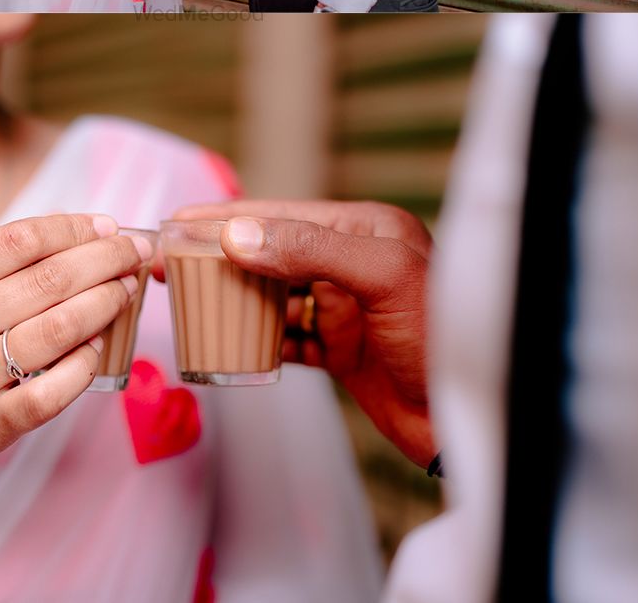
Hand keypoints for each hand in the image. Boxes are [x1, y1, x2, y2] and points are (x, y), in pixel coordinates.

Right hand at [0, 215, 150, 502]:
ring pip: (59, 330)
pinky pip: (54, 390)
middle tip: (135, 251)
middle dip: (105, 260)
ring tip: (127, 289)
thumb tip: (76, 238)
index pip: (20, 240)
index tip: (108, 226)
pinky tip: (100, 346)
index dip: (74, 228)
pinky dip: (86, 364)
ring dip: (105, 304)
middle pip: (49, 280)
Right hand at [165, 199, 434, 467]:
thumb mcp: (383, 276)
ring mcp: (345, 306)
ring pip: (272, 294)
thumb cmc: (442, 336)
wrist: (469, 423)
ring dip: (231, 296)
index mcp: (366, 229)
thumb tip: (239, 234)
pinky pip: (285, 337)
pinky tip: (227, 342)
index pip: (282, 213)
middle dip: (218, 254)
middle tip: (168, 259)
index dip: (227, 216)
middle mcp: (353, 262)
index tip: (178, 219)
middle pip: (269, 251)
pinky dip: (255, 339)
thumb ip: (311, 248)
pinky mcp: (342, 349)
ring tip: (186, 296)